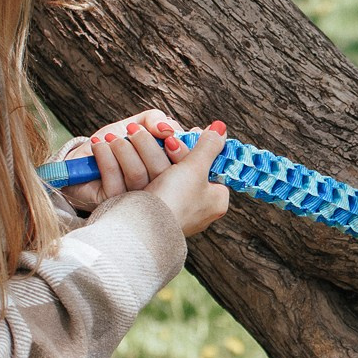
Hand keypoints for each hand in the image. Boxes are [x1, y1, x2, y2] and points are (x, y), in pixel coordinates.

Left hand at [58, 111, 185, 211]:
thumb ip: (155, 121)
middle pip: (164, 172)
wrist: (82, 160)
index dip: (181, 150)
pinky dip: (106, 157)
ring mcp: (136, 200)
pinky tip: (100, 146)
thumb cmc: (114, 142)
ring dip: (123, 149)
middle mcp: (157, 190)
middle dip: (147, 144)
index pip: (188, 168)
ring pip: (138, 175)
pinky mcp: (113, 204)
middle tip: (133, 130)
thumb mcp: (138, 124)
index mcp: (170, 173)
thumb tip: (167, 128)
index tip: (167, 135)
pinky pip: (114, 181)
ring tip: (112, 138)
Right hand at [150, 122, 231, 237]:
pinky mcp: (154, 213)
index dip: (199, 149)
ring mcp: (176, 213)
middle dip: (175, 152)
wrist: (140, 229)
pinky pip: (151, 186)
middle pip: (189, 170)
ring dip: (156, 158)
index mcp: (216, 201)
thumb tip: (221, 127)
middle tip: (167, 140)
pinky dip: (145, 173)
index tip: (188, 135)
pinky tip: (135, 159)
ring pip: (168, 176)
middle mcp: (199, 210)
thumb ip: (209, 146)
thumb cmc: (175, 201)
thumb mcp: (196, 167)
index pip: (213, 167)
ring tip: (148, 145)